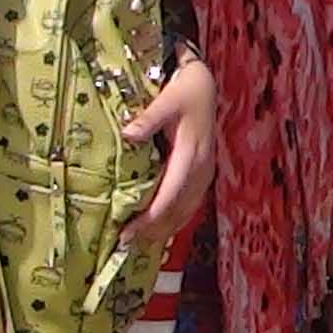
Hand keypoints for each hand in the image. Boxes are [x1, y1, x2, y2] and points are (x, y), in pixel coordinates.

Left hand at [119, 55, 217, 253]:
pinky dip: (175, 219)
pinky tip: (162, 228)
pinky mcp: (203, 173)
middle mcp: (202, 169)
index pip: (170, 196)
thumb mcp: (167, 101)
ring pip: (186, 210)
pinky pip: (191, 204)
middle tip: (127, 246)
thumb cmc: (184, 92)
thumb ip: (149, 119)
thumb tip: (128, 135)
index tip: (128, 233)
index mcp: (192, 154)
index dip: (150, 218)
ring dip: (165, 228)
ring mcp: (205, 173)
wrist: (205, 86)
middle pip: (178, 210)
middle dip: (154, 230)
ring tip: (141, 243)